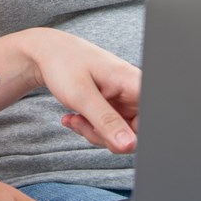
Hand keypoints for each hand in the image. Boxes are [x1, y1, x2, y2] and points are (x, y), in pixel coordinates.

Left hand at [22, 29, 140, 153]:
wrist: (48, 54)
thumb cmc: (64, 63)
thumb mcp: (81, 95)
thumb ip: (106, 121)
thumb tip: (129, 145)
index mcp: (133, 82)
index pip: (152, 117)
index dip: (136, 133)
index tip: (110, 132)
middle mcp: (133, 93)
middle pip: (136, 132)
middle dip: (108, 136)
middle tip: (85, 125)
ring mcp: (123, 101)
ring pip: (120, 135)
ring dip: (95, 133)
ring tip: (76, 118)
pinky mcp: (113, 108)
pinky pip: (109, 130)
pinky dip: (91, 129)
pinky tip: (75, 118)